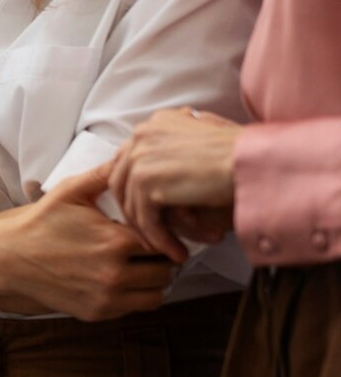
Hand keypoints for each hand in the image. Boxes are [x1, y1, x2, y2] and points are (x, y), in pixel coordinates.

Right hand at [0, 165, 177, 320]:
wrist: (9, 258)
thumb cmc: (40, 222)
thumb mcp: (70, 191)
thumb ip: (103, 176)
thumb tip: (128, 156)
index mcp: (115, 241)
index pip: (164, 242)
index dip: (162, 235)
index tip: (154, 231)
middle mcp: (115, 273)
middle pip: (165, 270)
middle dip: (160, 259)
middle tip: (147, 250)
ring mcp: (107, 297)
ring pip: (157, 295)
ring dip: (153, 281)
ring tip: (138, 266)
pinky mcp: (97, 313)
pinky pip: (135, 308)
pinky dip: (135, 296)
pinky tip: (120, 279)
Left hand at [108, 107, 240, 248]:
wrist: (254, 161)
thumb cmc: (241, 152)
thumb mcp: (204, 138)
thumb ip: (178, 145)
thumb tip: (161, 166)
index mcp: (152, 124)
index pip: (128, 162)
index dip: (134, 190)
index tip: (145, 213)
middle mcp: (140, 136)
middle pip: (123, 184)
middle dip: (136, 214)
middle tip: (153, 237)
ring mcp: (139, 158)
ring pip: (133, 206)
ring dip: (151, 233)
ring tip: (170, 250)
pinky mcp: (146, 183)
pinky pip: (146, 220)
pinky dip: (161, 240)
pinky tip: (178, 252)